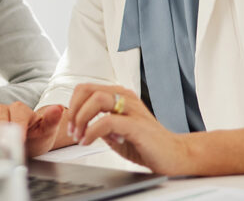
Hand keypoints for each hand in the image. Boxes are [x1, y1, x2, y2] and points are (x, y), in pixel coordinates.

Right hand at [0, 102, 63, 156]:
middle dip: (3, 133)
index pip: (16, 117)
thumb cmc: (39, 135)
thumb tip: (58, 108)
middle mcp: (5, 110)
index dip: (18, 129)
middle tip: (6, 147)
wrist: (31, 143)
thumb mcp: (48, 130)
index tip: (20, 141)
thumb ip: (52, 120)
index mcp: (20, 109)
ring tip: (0, 150)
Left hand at [68, 84, 191, 174]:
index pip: (86, 88)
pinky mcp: (136, 125)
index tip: (70, 125)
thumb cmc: (145, 143)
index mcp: (119, 95)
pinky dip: (91, 132)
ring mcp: (132, 109)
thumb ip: (99, 123)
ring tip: (79, 136)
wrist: (173, 155)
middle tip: (71, 130)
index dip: (73, 105)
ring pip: (97, 99)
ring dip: (81, 119)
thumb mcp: (115, 130)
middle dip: (74, 110)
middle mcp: (125, 97)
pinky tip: (88, 141)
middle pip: (88, 89)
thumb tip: (79, 123)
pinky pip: (107, 121)